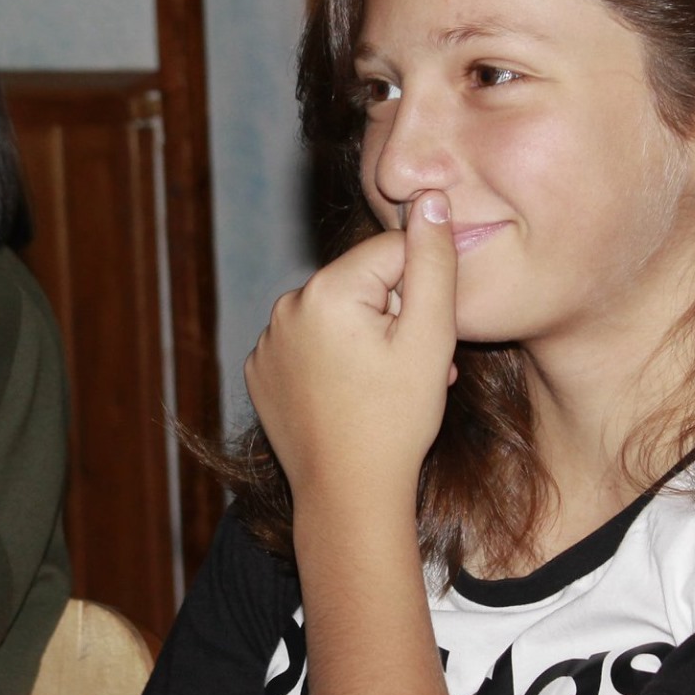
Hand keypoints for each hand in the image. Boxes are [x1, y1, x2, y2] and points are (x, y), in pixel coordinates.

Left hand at [244, 191, 457, 506]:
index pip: (392, 254)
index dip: (422, 291)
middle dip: (395, 317)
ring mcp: (266, 340)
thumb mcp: (431, 337)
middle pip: (362, 285)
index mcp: (326, 289)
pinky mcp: (260, 370)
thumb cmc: (396, 420)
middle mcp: (285, 305)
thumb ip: (433, 260)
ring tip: (388, 387)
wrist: (348, 496)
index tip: (429, 337)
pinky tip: (349, 398)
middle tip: (418, 369)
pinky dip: (332, 362)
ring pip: (336, 316)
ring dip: (367, 339)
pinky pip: (307, 346)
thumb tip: (430, 198)